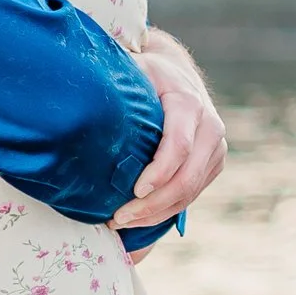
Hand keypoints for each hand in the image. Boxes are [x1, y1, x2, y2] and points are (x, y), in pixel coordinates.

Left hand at [118, 31, 223, 227]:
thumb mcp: (132, 73)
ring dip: (157, 214)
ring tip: (123, 221)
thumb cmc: (147, 75)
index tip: (134, 192)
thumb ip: (117, 90)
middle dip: (152, 204)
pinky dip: (167, 211)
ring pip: (191, 192)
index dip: (158, 172)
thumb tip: (79, 114)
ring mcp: (216, 147)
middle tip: (118, 218)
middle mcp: (210, 126)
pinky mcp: (214, 162)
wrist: (178, 73)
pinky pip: (193, 195)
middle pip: (186, 178)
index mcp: (188, 103)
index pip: (179, 145)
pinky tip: (140, 217)